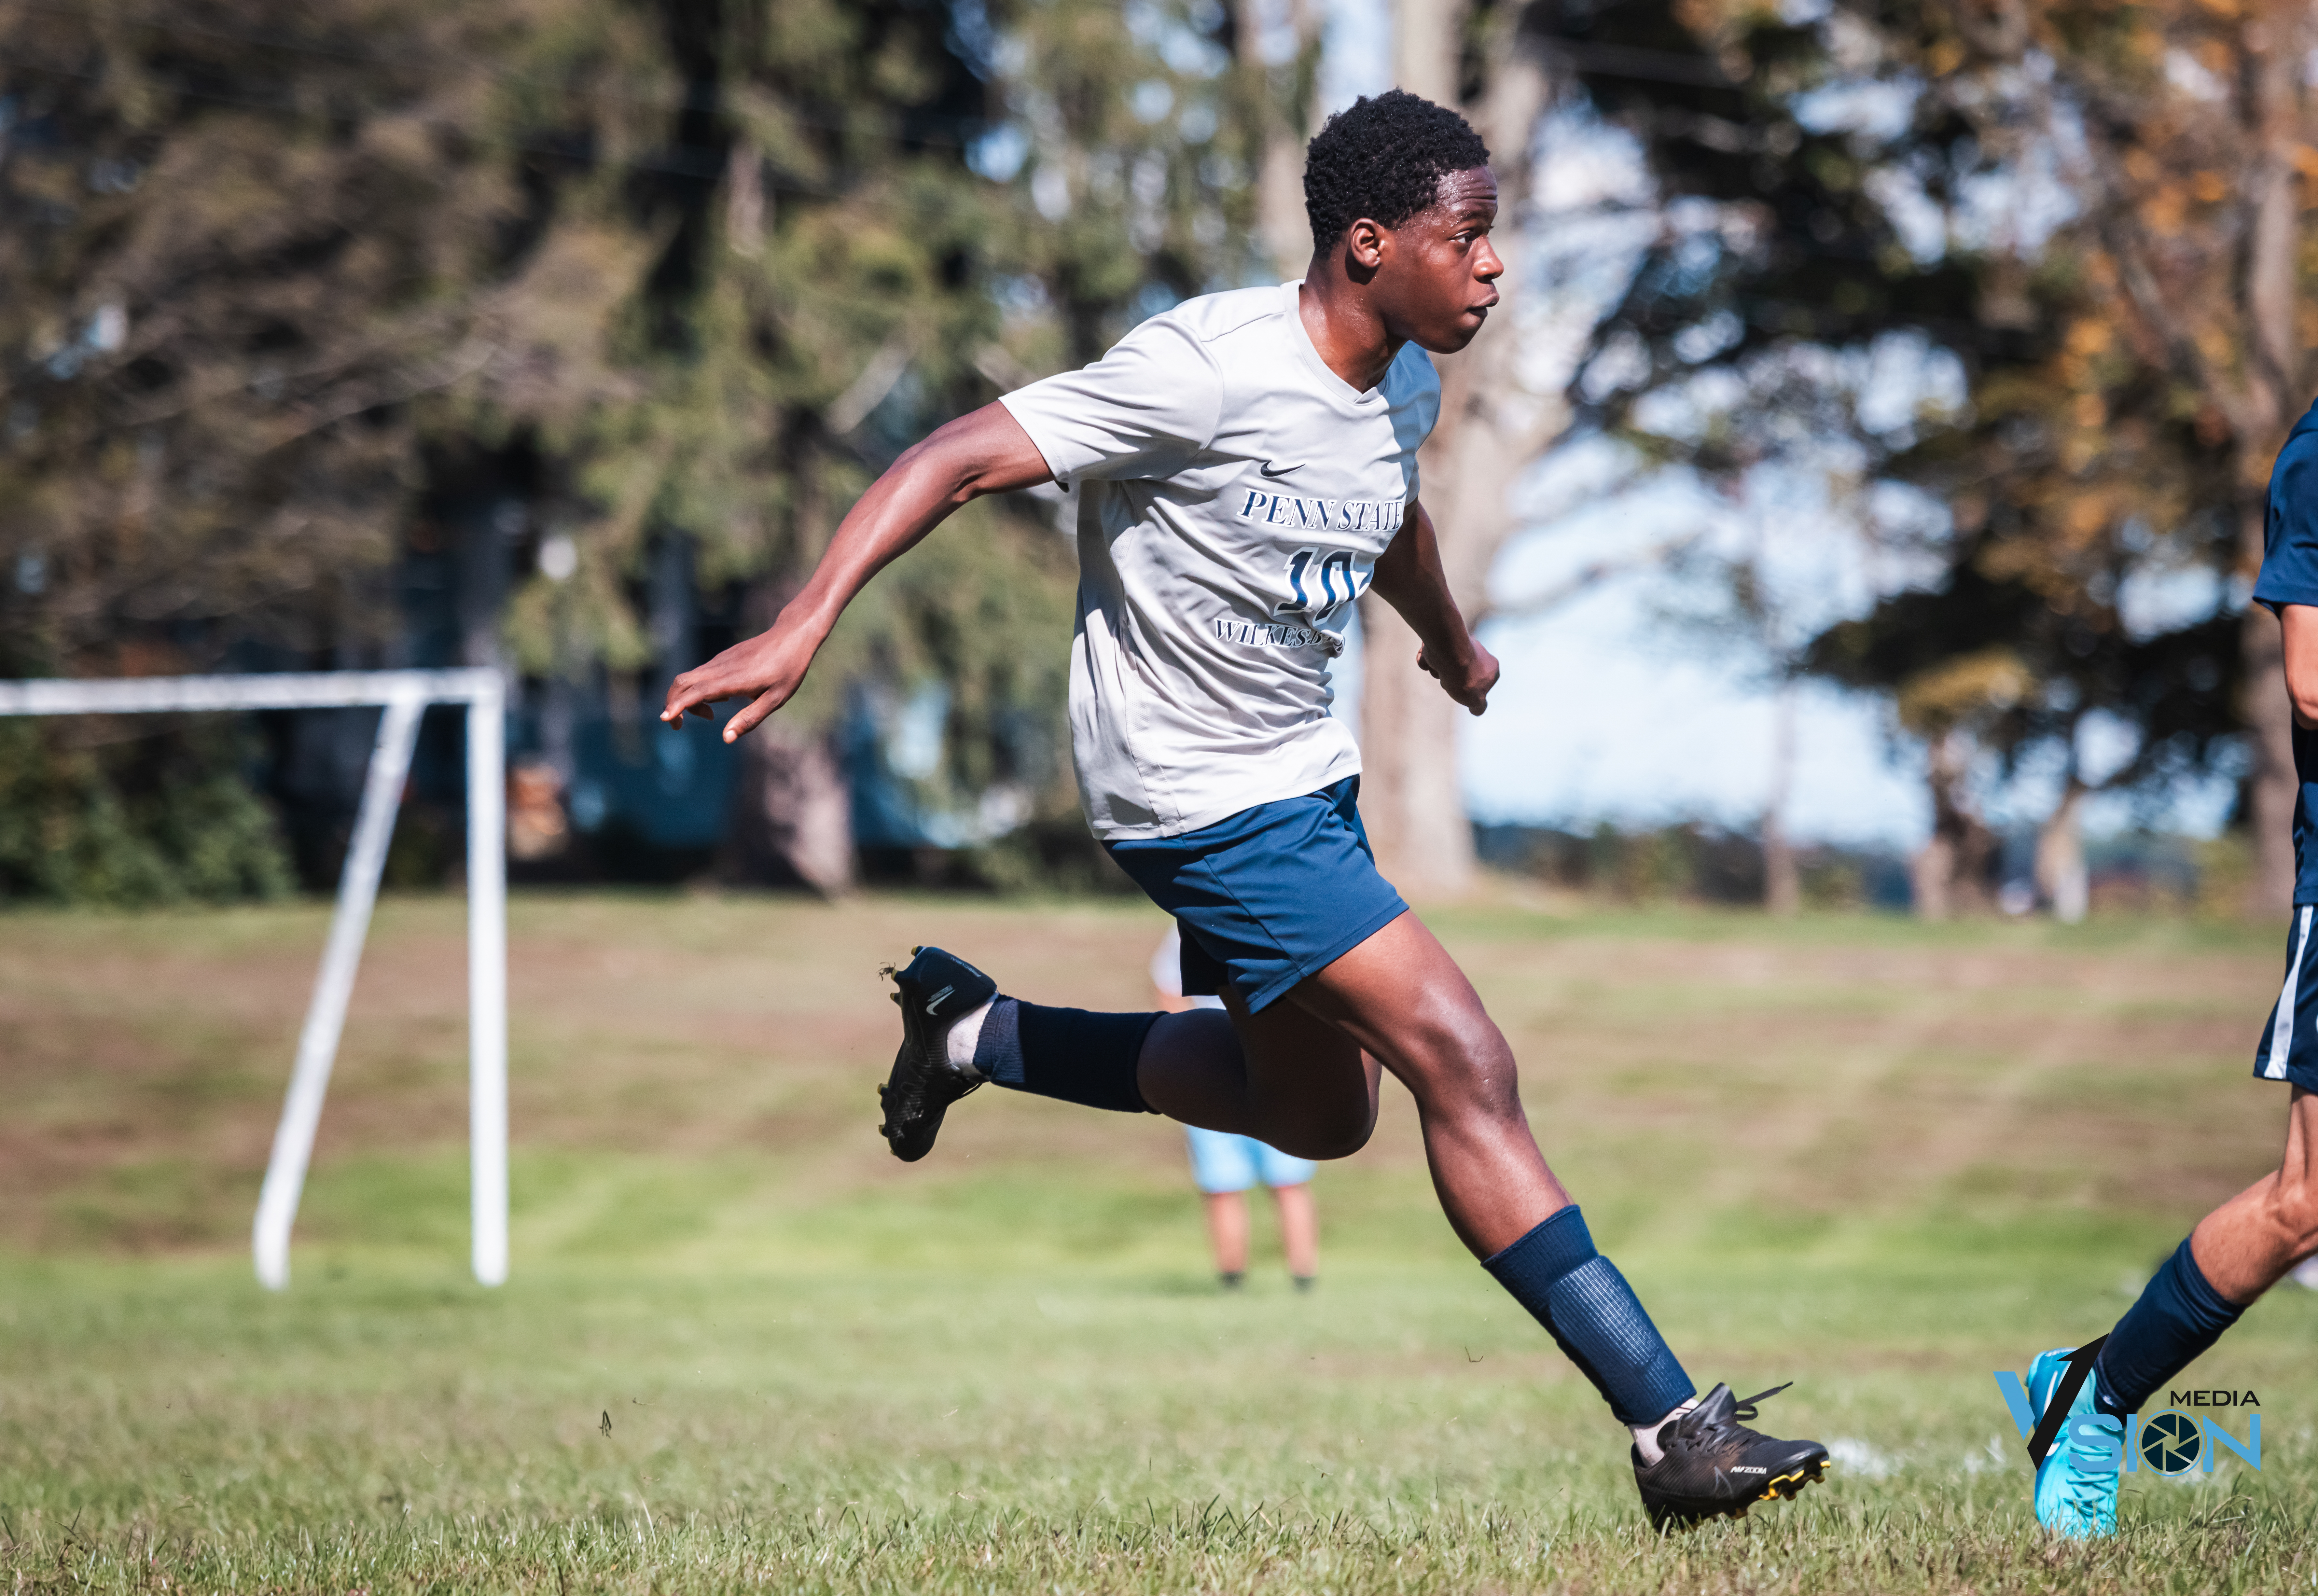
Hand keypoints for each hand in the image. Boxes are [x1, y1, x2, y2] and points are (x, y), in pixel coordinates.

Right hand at [659, 618, 821, 742]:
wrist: (792, 635)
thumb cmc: (788, 669)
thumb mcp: (775, 700)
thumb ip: (749, 719)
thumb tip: (726, 738)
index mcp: (732, 680)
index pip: (695, 693)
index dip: (677, 706)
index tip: (665, 720)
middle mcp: (720, 668)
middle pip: (681, 682)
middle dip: (672, 704)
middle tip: (680, 725)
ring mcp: (720, 661)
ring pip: (689, 678)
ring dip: (687, 699)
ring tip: (712, 714)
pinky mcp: (723, 658)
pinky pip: (701, 674)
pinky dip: (699, 689)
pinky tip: (722, 698)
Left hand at [1417, 636, 1497, 714]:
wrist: (1447, 651)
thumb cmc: (1464, 677)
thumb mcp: (1475, 700)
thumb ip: (1478, 707)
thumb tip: (1476, 710)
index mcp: (1491, 667)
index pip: (1479, 685)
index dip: (1468, 691)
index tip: (1463, 690)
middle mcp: (1478, 653)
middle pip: (1459, 674)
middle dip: (1449, 680)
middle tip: (1449, 680)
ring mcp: (1461, 644)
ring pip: (1444, 665)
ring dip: (1437, 671)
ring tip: (1439, 668)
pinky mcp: (1443, 639)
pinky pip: (1432, 655)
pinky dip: (1427, 660)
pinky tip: (1428, 661)